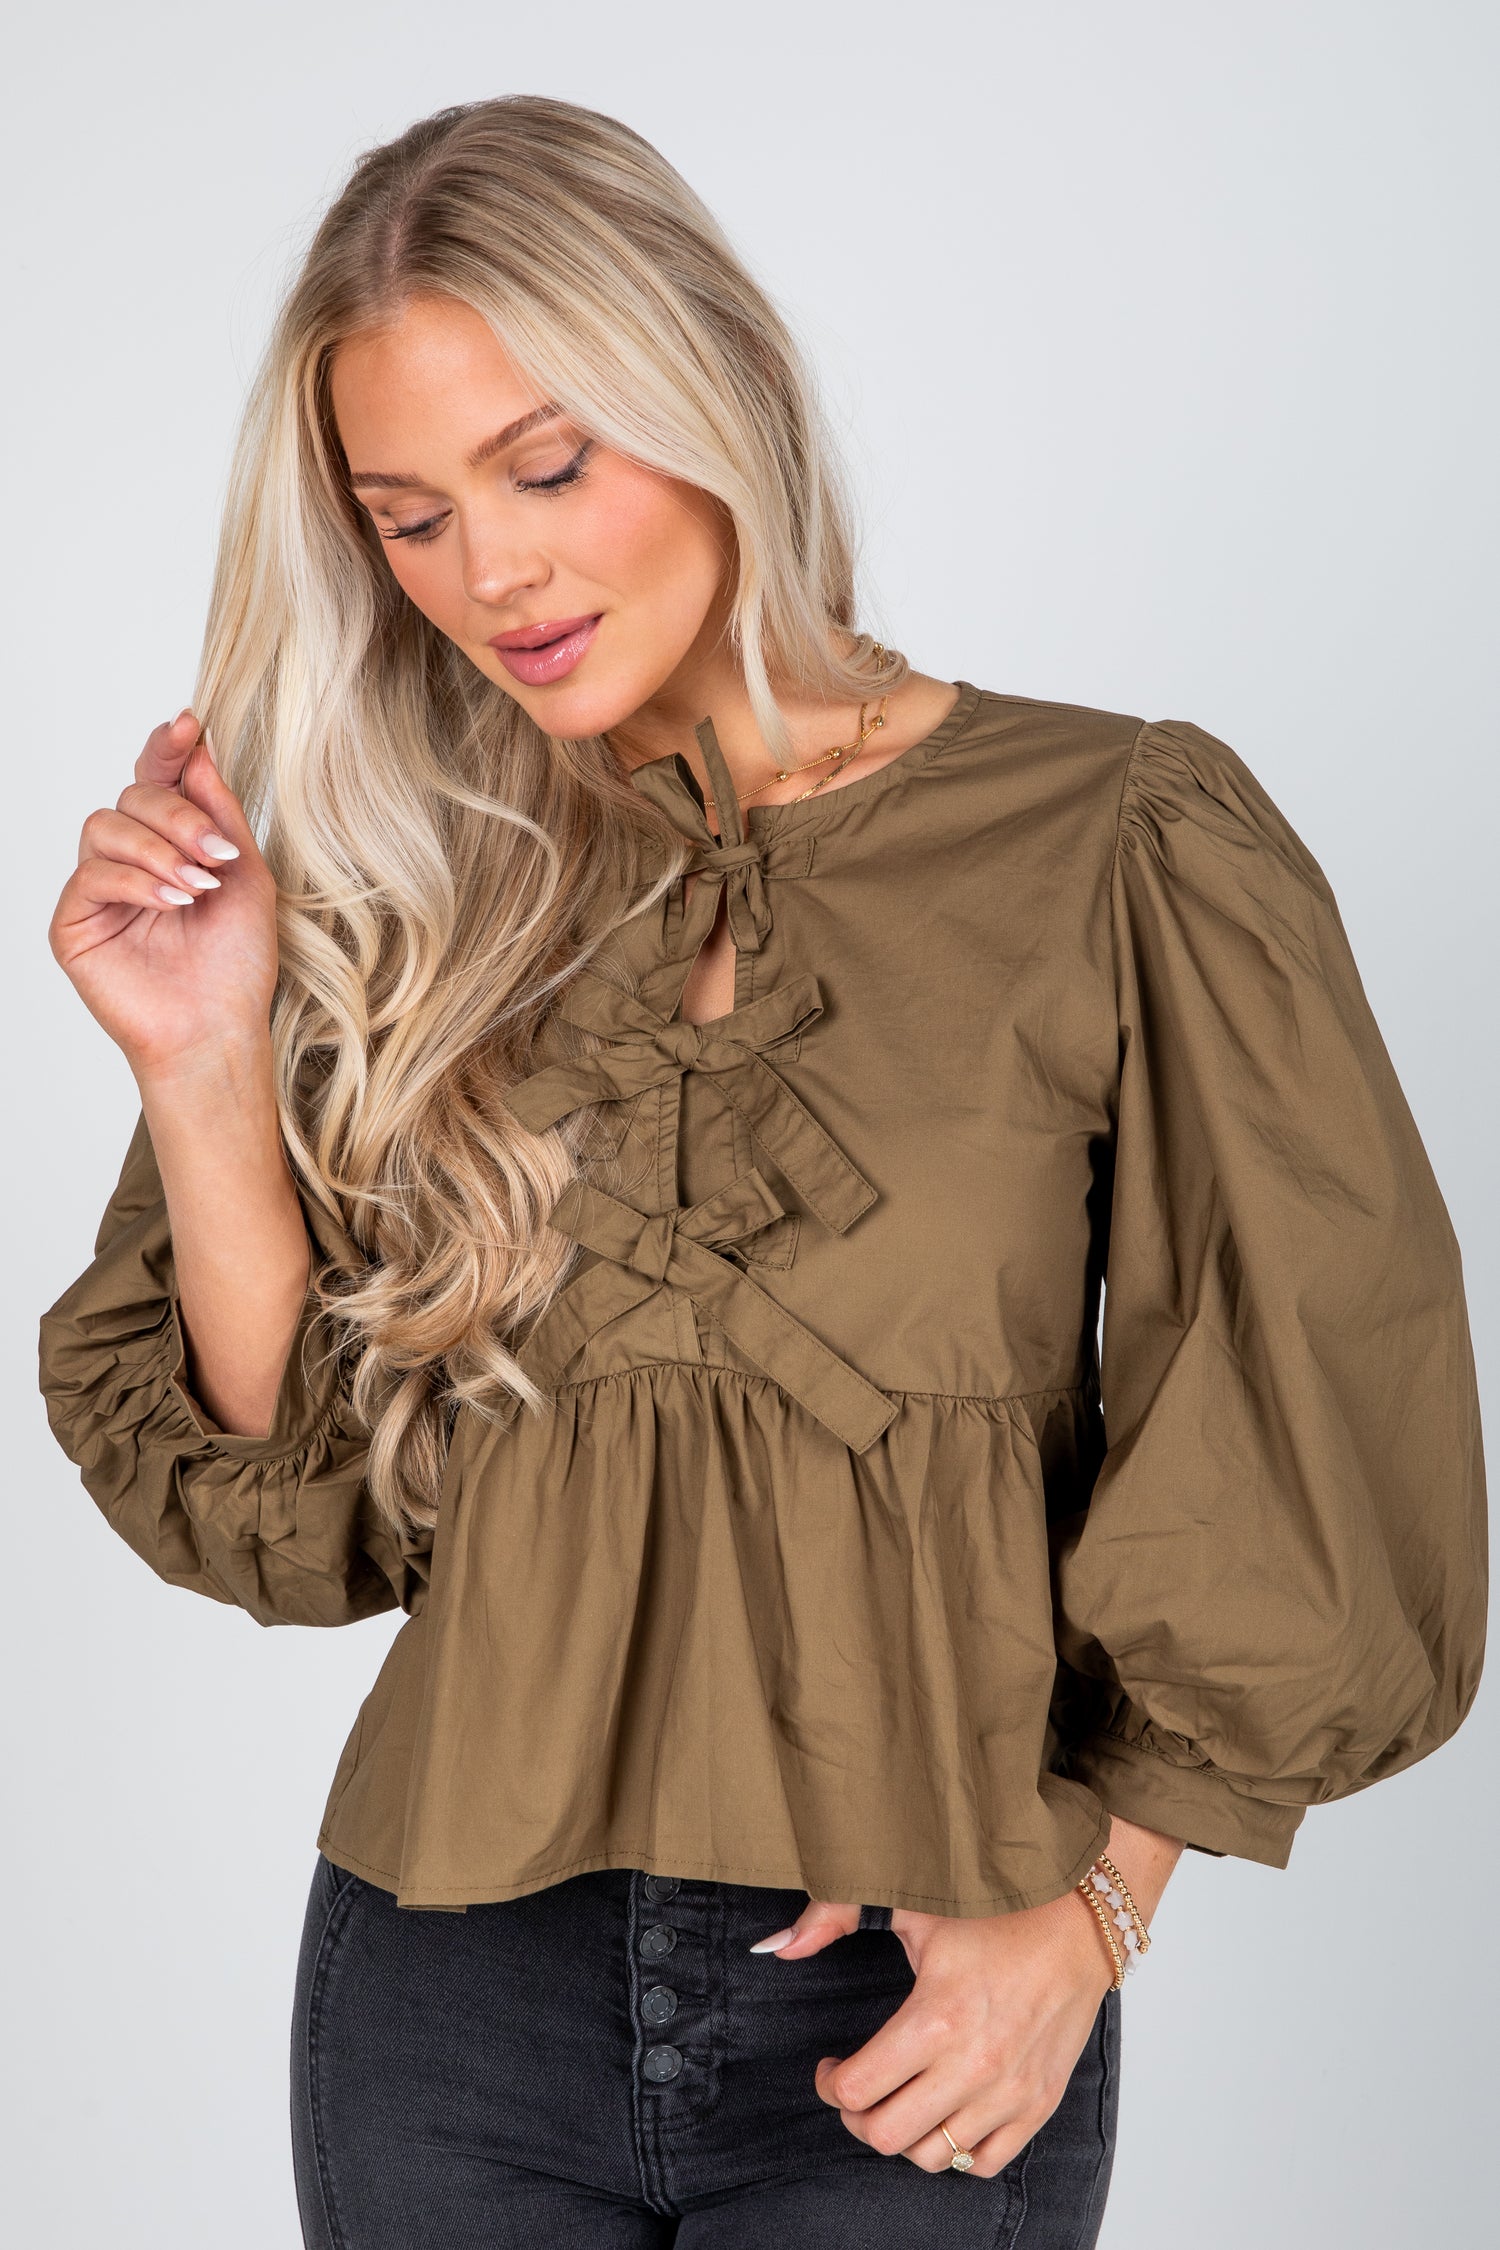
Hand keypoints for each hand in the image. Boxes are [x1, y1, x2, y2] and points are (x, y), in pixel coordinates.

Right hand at [49, 708, 279, 1079]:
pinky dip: (137, 881)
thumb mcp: (245, 875)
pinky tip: (173, 901)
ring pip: (106, 826)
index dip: (167, 748)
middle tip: (218, 853)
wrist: (220, 1028)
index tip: (188, 723)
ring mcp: (99, 890)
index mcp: (172, 844)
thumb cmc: (236, 963)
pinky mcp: (75, 923)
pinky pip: (92, 874)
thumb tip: (196, 750)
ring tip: (198, 887)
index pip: (158, 779)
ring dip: (159, 849)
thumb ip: (219, 812)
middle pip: (134, 796)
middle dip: (179, 816)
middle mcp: (131, 860)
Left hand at [750, 1816, 1181, 2175]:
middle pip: (886, 2135)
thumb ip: (835, 1915)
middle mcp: (972, 2066)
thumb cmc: (998, 1909)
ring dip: (904, 2135)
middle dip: (857, 2116)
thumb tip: (777, 1946)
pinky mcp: (1039, 2104)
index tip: (832, 2067)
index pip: (857, 2089)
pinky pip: (986, 2162)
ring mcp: (1008, 2092)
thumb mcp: (914, 1904)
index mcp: (934, 2019)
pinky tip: (947, 2112)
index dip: (831, 2084)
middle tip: (858, 2088)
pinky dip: (959, 2150)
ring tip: (900, 2099)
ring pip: (933, 2157)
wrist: (1081, 1920)